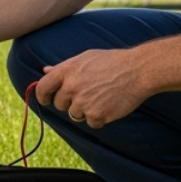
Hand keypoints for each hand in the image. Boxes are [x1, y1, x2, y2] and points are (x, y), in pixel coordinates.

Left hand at [33, 48, 148, 128]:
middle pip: (59, 105)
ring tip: (102, 95)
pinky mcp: (96, 116)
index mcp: (66, 71)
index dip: (42, 95)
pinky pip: (91, 123)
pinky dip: (99, 117)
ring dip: (85, 110)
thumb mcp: (85, 58)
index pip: (42, 87)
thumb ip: (63, 67)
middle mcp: (71, 87)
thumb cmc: (112, 62)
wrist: (138, 71)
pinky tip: (110, 104)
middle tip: (88, 93)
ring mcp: (83, 103)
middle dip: (69, 102)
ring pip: (75, 115)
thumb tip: (45, 71)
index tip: (46, 100)